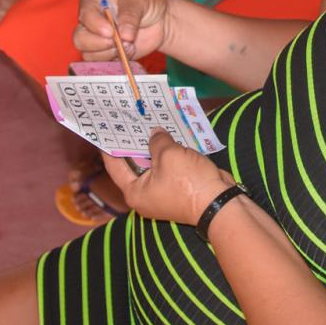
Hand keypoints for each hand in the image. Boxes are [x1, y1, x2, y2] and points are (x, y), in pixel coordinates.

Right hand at [74, 0, 172, 60]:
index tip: (111, 31)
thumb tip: (124, 36)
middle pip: (80, 38)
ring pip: (89, 54)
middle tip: (117, 42)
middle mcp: (90, 22)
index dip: (95, 25)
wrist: (159, 19)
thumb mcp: (139, 1)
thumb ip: (130, 16)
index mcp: (94, 2)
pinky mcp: (106, 53)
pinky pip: (101, 63)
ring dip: (110, 53)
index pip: (84, 14)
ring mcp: (96, 39)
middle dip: (98, 44)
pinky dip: (116, 60)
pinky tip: (130, 50)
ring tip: (129, 44)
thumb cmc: (145, 3)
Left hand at [99, 129, 234, 225]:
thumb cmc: (187, 182)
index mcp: (135, 191)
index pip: (115, 166)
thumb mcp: (168, 155)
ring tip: (149, 123)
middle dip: (134, 143)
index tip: (105, 129)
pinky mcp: (179, 188)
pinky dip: (168, 153)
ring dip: (154, 146)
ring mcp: (163, 192)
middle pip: (134, 165)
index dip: (109, 146)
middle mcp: (145, 194)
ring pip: (154, 165)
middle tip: (129, 121)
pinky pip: (168, 168)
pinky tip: (170, 135)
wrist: (220, 203)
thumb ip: (158, 141)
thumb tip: (155, 134)